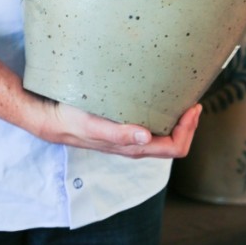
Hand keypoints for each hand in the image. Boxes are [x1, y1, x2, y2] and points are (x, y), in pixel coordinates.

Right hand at [36, 100, 200, 158]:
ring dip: (178, 119)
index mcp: (134, 148)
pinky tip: (161, 97)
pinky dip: (164, 114)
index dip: (189, 130)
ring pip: (165, 135)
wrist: (52, 118)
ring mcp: (131, 137)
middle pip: (174, 143)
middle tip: (193, 98)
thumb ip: (119, 134)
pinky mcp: (124, 126)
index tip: (192, 106)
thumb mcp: (93, 126)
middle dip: (189, 124)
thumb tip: (146, 137)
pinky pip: (152, 125)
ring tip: (183, 96)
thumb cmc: (72, 121)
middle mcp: (136, 145)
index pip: (174, 148)